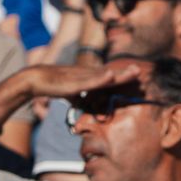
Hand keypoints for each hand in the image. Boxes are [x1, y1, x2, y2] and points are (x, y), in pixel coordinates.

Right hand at [25, 58, 150, 100]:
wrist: (37, 80)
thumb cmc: (56, 86)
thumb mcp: (73, 94)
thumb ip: (83, 100)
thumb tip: (89, 109)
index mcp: (91, 78)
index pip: (111, 78)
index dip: (125, 77)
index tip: (139, 76)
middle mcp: (90, 75)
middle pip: (112, 75)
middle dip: (127, 74)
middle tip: (142, 70)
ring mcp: (83, 77)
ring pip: (106, 76)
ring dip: (121, 74)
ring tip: (135, 70)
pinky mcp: (75, 82)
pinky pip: (90, 80)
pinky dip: (100, 78)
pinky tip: (110, 75)